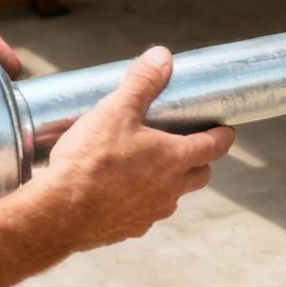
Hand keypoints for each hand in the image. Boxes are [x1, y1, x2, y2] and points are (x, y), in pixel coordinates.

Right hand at [21, 48, 234, 251]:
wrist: (58, 214)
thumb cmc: (90, 161)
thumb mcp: (116, 110)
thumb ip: (142, 82)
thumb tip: (162, 57)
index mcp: (174, 159)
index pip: (214, 147)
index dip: (223, 136)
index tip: (226, 130)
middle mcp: (170, 190)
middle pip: (201, 175)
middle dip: (200, 160)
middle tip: (187, 145)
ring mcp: (151, 213)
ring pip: (173, 196)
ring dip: (169, 182)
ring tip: (147, 165)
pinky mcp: (129, 229)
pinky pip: (145, 213)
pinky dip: (140, 201)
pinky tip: (119, 190)